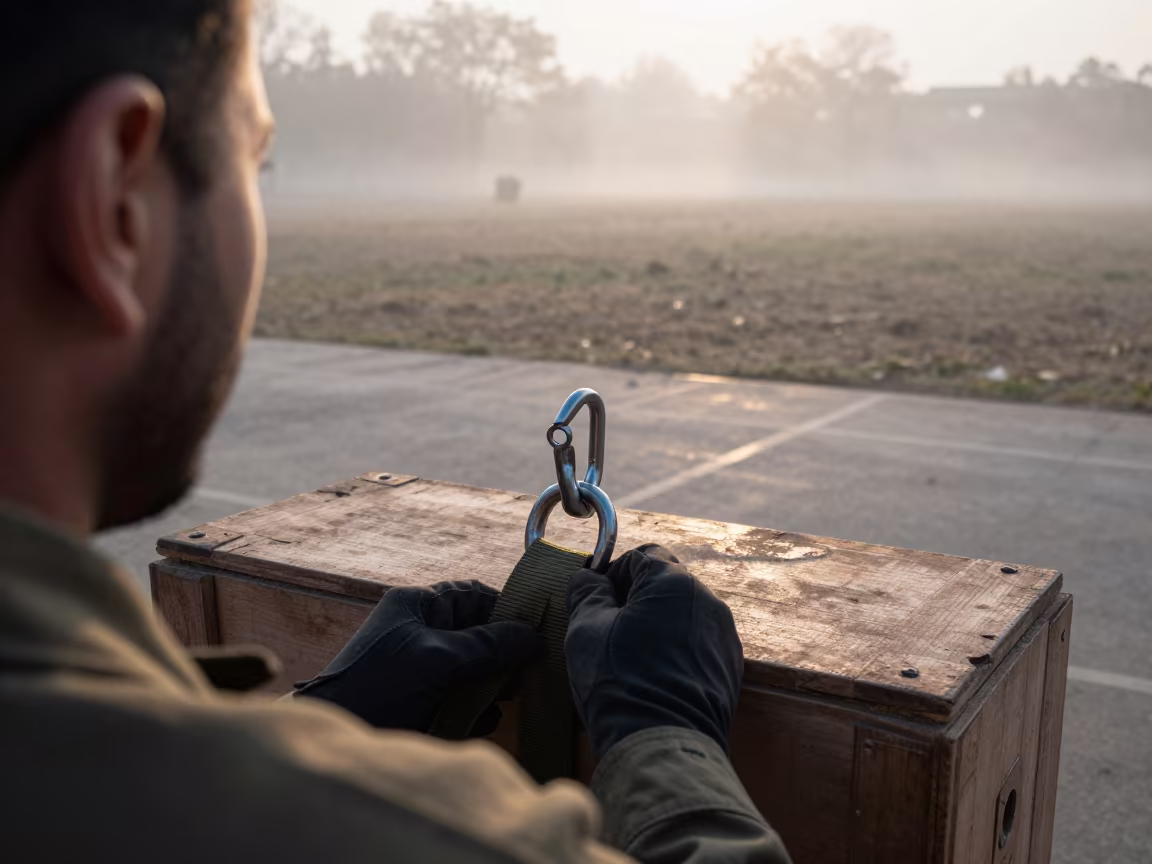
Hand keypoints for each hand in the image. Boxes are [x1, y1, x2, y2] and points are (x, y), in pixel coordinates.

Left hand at [294, 581, 542, 733]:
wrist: (336, 742)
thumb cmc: (378, 688)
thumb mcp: (439, 659)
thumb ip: (489, 644)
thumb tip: (534, 636)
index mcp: (416, 606)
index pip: (473, 595)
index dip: (506, 609)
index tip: (537, 630)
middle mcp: (418, 631)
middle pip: (478, 634)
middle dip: (502, 654)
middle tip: (523, 673)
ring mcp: (419, 668)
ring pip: (472, 669)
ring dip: (491, 685)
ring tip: (503, 699)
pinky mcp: (420, 702)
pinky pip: (459, 698)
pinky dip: (473, 709)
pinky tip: (481, 720)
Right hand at [565, 545, 743, 760]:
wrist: (663, 744)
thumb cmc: (620, 682)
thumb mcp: (585, 629)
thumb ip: (587, 592)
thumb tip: (588, 579)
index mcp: (674, 582)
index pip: (642, 556)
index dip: (614, 573)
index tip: (596, 599)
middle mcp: (708, 601)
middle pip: (666, 584)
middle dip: (637, 600)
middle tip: (608, 631)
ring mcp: (724, 636)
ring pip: (683, 616)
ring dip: (658, 626)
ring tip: (631, 660)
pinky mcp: (729, 668)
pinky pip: (698, 645)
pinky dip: (677, 652)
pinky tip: (654, 679)